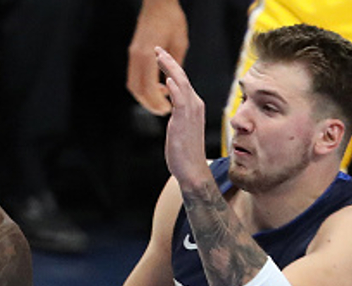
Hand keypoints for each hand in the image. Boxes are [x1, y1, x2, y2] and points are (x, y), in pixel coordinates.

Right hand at [127, 0, 188, 115]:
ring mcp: (133, 55)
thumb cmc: (172, 19)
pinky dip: (143, 86)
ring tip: (160, 101)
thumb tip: (176, 82)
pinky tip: (157, 87)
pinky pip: (134, 76)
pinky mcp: (133, 53)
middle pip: (137, 89)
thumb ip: (176, 65)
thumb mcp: (180, 43)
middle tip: (163, 111)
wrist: (158, 3)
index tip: (168, 108)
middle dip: (149, 104)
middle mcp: (137, 56)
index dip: (157, 101)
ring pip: (133, 84)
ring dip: (144, 96)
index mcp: (148, 55)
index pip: (149, 87)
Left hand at [155, 47, 210, 189]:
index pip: (182, 81)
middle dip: (169, 62)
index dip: (171, 67)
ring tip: (159, 57)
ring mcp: (191, 112)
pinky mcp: (184, 121)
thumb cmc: (185, 151)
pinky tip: (167, 80)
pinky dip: (175, 88)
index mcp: (193, 105)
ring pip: (181, 84)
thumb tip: (171, 109)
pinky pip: (180, 101)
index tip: (161, 56)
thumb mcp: (180, 127)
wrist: (193, 169)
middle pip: (181, 77)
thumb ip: (177, 114)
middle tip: (157, 49)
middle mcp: (195, 104)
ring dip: (170, 69)